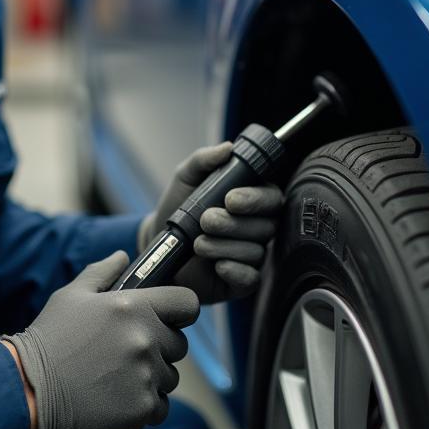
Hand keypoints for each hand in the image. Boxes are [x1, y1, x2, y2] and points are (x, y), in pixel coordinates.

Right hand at [5, 251, 198, 428]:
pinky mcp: (142, 408)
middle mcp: (146, 338)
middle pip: (179, 344)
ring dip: (151, 378)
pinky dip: (144, 407)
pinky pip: (160, 407)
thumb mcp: (72, 295)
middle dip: (160, 348)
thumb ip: (102, 272)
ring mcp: (146, 375)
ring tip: (117, 377)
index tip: (167, 319)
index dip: (180, 311)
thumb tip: (123, 256)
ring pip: (169, 377)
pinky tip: (117, 400)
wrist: (28, 390)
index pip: (188, 304)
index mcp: (134, 306)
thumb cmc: (49, 339)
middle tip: (127, 353)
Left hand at [140, 142, 282, 303]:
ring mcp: (250, 254)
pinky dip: (235, 270)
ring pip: (256, 251)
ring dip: (225, 245)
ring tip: (198, 243)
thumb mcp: (186, 176)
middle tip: (206, 220)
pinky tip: (217, 264)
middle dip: (234, 224)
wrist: (157, 242)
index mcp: (250, 199)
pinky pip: (251, 278)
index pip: (271, 197)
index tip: (230, 199)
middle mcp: (256, 226)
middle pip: (266, 226)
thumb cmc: (176, 206)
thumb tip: (228, 148)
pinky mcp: (240, 281)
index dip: (255, 199)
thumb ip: (204, 159)